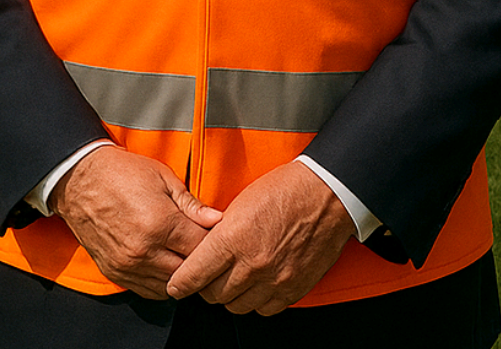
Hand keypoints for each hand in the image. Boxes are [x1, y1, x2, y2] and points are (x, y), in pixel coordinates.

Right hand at [52, 146, 222, 298]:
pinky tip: (163, 263)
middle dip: (199, 262)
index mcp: (160, 223)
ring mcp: (128, 266)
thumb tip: (217, 220)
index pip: (201, 248)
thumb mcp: (162, 177)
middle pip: (188, 272)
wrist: (79, 179)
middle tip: (200, 246)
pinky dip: (161, 283)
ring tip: (181, 255)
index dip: (212, 242)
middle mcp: (144, 250)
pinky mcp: (115, 274)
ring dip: (180, 275)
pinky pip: (148, 291)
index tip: (215, 234)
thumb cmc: (123, 173)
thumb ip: (191, 204)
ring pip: (169, 287)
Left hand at [165, 161, 353, 314]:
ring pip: (237, 306)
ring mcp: (273, 280)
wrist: (325, 194)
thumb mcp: (241, 202)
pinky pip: (264, 310)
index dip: (181, 283)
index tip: (175, 286)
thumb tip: (205, 250)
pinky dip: (256, 301)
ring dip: (230, 295)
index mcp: (233, 238)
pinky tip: (256, 284)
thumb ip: (221, 231)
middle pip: (214, 294)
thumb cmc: (283, 189)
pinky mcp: (292, 289)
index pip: (195, 274)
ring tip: (233, 278)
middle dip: (206, 287)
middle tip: (208, 276)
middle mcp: (252, 264)